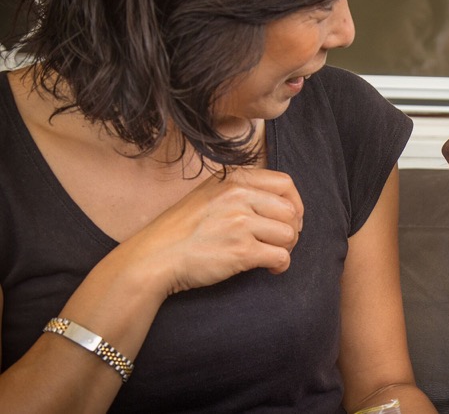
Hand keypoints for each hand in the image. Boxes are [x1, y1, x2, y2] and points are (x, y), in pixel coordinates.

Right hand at [123, 168, 303, 296]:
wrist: (153, 257)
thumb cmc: (179, 230)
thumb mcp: (208, 194)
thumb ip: (240, 191)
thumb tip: (277, 203)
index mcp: (233, 179)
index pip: (285, 183)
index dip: (295, 203)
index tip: (290, 219)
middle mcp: (239, 196)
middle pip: (291, 211)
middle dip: (292, 230)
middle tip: (280, 243)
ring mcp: (240, 223)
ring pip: (289, 234)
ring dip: (286, 248)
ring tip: (272, 256)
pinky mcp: (241, 250)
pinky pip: (281, 256)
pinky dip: (280, 265)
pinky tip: (270, 268)